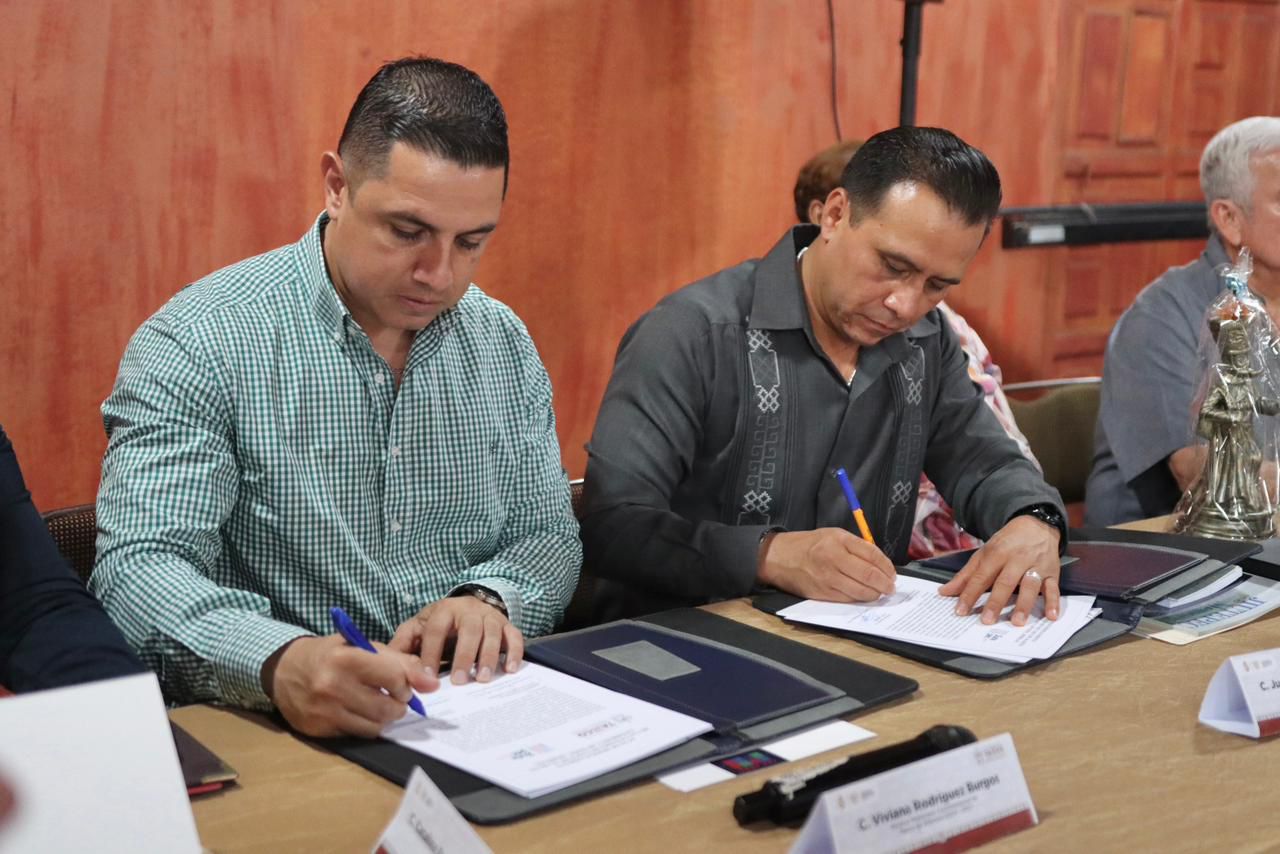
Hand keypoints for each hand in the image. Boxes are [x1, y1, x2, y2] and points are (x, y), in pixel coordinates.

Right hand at [262, 635, 437, 737]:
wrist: (282, 670)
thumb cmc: (329, 654)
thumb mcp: (362, 646)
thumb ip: (399, 661)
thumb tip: (431, 684)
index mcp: (346, 658)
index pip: (394, 678)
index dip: (405, 683)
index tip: (402, 683)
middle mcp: (332, 686)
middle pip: (387, 708)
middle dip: (399, 705)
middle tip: (395, 697)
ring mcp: (324, 712)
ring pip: (375, 726)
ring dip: (385, 718)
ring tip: (379, 704)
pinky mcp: (318, 730)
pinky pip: (356, 734)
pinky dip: (366, 725)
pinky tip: (359, 712)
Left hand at [389, 596, 523, 684]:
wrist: (467, 606)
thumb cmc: (440, 623)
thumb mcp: (419, 627)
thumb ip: (404, 643)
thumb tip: (388, 663)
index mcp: (444, 610)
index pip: (436, 630)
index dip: (432, 652)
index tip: (428, 676)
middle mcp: (469, 610)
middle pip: (469, 630)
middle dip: (464, 656)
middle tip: (459, 681)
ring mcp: (490, 616)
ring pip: (492, 634)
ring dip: (489, 657)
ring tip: (483, 679)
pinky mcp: (506, 624)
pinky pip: (514, 636)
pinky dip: (515, 652)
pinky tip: (511, 669)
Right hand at [758, 528, 895, 601]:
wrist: (779, 557)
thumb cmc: (808, 544)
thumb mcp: (833, 535)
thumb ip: (856, 547)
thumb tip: (880, 564)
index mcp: (838, 540)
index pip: (872, 555)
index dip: (887, 567)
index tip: (892, 573)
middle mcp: (833, 559)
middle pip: (869, 575)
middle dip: (885, 584)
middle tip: (891, 587)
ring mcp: (827, 578)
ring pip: (860, 591)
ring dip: (875, 594)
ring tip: (880, 593)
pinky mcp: (821, 593)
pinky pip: (847, 599)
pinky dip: (859, 598)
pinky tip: (863, 595)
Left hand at [938, 515, 1060, 626]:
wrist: (1036, 525)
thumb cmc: (1007, 543)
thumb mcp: (984, 553)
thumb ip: (966, 575)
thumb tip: (944, 592)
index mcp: (996, 554)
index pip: (980, 576)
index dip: (970, 594)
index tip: (961, 611)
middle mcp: (1016, 559)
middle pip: (1005, 582)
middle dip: (996, 602)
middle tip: (987, 621)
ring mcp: (1035, 566)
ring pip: (1030, 586)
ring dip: (1024, 604)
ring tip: (1017, 622)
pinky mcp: (1051, 572)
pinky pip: (1053, 588)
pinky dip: (1053, 602)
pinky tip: (1051, 616)